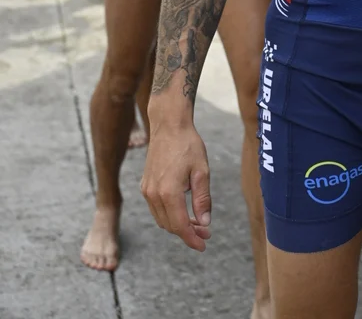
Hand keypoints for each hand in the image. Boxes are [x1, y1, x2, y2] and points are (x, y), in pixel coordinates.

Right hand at [141, 122, 212, 251]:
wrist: (168, 125)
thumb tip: (204, 223)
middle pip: (170, 226)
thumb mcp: (202, 171)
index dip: (192, 239)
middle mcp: (154, 194)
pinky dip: (169, 215)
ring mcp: (147, 190)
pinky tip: (183, 211)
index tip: (203, 245)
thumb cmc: (188, 145)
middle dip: (188, 233)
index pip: (180, 225)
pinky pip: (156, 209)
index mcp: (169, 192)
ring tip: (197, 223)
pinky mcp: (145, 185)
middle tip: (205, 232)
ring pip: (162, 219)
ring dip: (178, 225)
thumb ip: (202, 199)